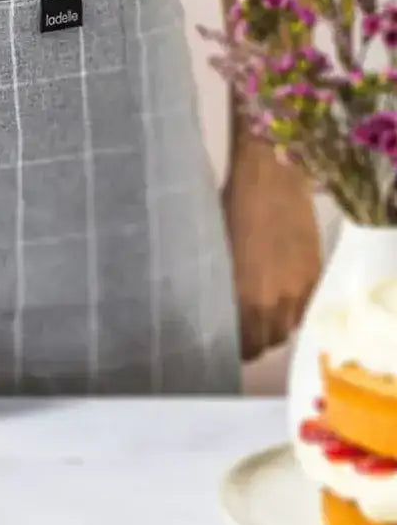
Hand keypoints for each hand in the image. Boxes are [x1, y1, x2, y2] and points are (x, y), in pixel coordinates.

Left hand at [221, 140, 322, 360]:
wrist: (270, 178)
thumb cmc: (227, 208)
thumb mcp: (213, 251)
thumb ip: (217, 285)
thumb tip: (209, 307)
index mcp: (244, 295)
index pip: (246, 344)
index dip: (235, 347)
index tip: (224, 339)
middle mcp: (275, 300)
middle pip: (268, 341)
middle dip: (254, 339)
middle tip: (239, 328)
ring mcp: (300, 288)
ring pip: (289, 327)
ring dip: (274, 326)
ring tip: (258, 313)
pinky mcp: (315, 274)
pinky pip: (305, 308)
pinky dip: (292, 309)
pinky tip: (278, 295)